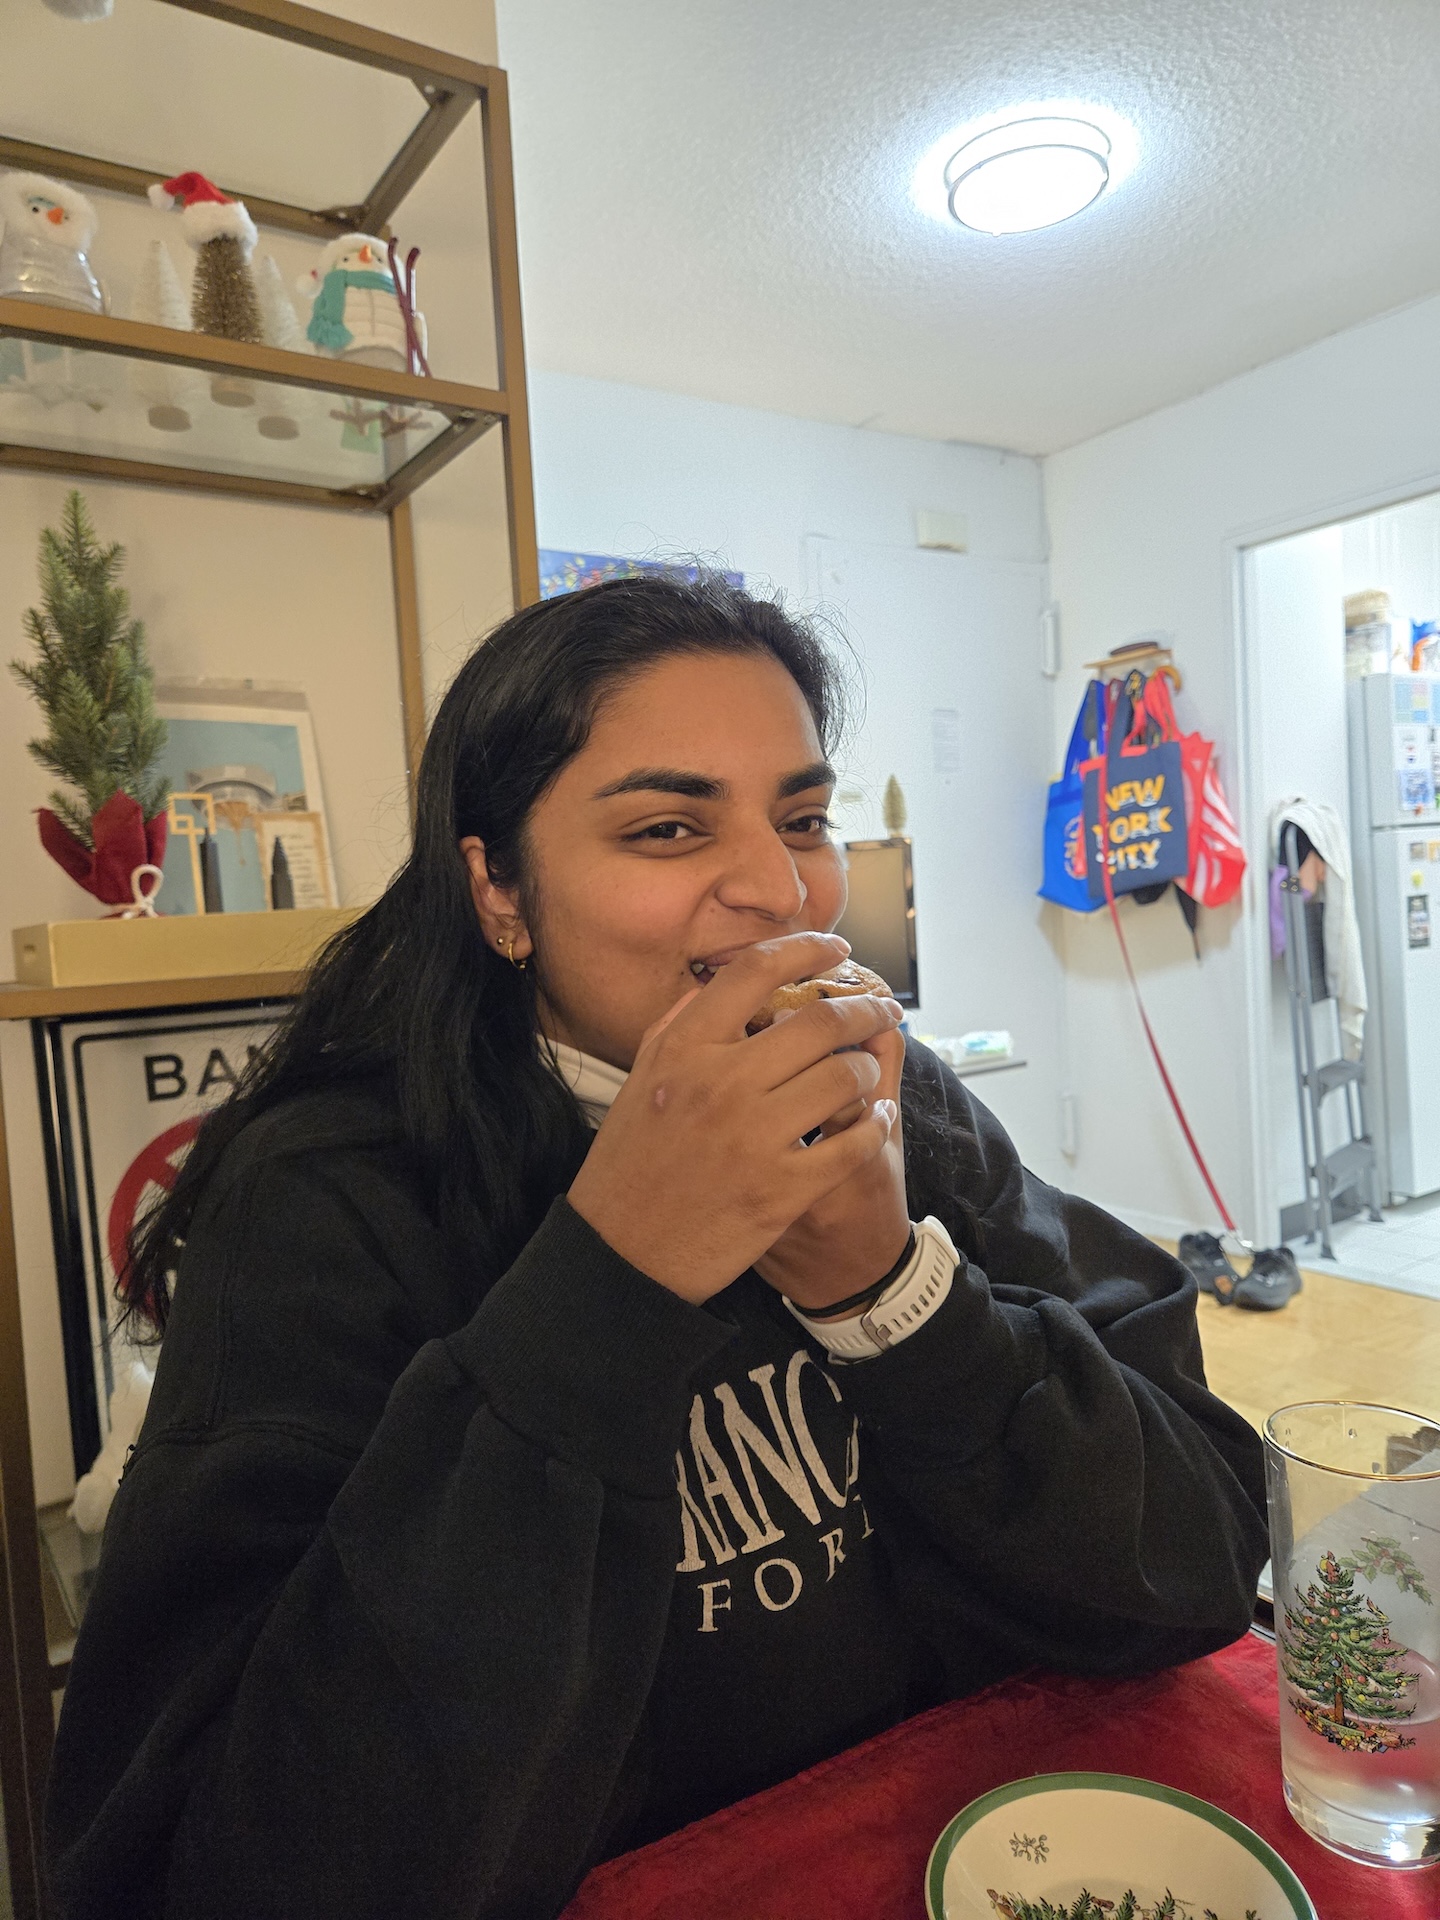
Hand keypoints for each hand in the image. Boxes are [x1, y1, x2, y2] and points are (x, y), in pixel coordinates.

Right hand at [567, 933, 904, 1302]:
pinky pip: (853, 1144)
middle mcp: (720, 1084)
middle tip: (881, 1010)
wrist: (623, 1253)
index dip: (806, 948)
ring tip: (867, 1071)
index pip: (754, 972)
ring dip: (867, 1069)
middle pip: (818, 1022)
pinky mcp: (782, 1190)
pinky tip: (876, 1118)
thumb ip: (679, 1026)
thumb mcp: (642, 1080)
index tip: (837, 949)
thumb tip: (726, 983)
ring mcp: (754, 1137)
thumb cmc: (631, 1163)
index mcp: (684, 1050)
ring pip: (844, 1078)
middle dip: (864, 1010)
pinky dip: (875, 1125)